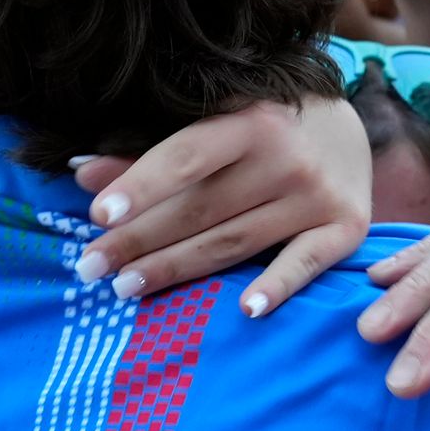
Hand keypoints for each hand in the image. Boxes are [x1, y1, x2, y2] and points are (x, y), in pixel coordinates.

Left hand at [69, 91, 373, 315]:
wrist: (347, 128)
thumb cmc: (265, 126)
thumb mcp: (216, 124)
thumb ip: (151, 153)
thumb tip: (81, 176)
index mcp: (250, 119)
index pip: (187, 156)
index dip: (142, 185)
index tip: (99, 215)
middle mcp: (287, 157)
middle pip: (201, 209)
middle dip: (140, 241)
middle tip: (90, 268)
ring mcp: (318, 196)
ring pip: (235, 242)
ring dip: (178, 268)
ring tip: (126, 287)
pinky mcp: (345, 229)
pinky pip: (305, 263)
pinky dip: (277, 287)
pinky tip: (245, 310)